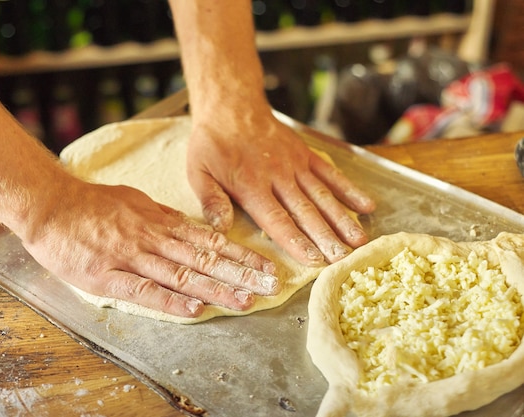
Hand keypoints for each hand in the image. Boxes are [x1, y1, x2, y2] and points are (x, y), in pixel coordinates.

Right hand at [21, 180, 278, 317]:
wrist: (49, 204)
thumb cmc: (91, 204)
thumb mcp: (135, 201)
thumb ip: (162, 217)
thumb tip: (190, 228)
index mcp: (160, 222)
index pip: (209, 240)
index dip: (240, 253)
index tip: (266, 265)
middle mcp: (152, 238)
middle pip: (204, 258)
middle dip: (240, 272)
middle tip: (271, 285)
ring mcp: (131, 256)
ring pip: (181, 274)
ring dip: (215, 288)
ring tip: (245, 300)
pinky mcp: (106, 275)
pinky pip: (143, 289)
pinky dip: (169, 300)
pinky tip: (193, 309)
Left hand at [186, 107, 375, 265]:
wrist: (231, 105)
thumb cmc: (212, 143)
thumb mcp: (198, 172)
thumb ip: (211, 200)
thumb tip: (221, 229)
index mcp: (251, 186)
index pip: (277, 220)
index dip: (296, 241)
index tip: (313, 260)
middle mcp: (278, 177)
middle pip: (305, 211)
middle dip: (326, 237)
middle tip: (342, 259)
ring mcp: (295, 165)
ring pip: (322, 195)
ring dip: (341, 219)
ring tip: (358, 241)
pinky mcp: (305, 154)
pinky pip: (330, 173)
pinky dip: (348, 189)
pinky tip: (365, 206)